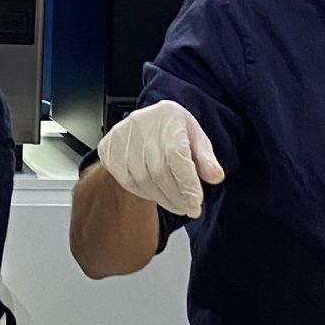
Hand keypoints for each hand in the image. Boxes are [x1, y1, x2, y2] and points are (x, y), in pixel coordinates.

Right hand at [97, 100, 223, 217]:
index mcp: (168, 116)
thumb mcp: (196, 138)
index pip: (177, 156)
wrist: (147, 121)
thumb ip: (206, 158)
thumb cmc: (174, 129)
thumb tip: (216, 176)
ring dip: (163, 198)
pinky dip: (146, 193)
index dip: (187, 184)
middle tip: (189, 208)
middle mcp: (141, 124)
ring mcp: (122, 137)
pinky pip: (128, 181)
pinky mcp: (109, 150)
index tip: (196, 203)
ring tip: (177, 204)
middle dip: (177, 196)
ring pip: (143, 180)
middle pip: (159, 171)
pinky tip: (158, 194)